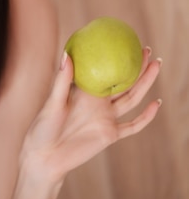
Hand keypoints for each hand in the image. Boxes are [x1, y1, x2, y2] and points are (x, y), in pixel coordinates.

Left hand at [21, 48, 161, 184]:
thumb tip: (66, 53)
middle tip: (148, 50)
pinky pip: (133, 125)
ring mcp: (106, 119)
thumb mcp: (52, 103)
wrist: (45, 157)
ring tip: (156, 66)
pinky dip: (146, 116)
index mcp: (83, 92)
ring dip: (145, 84)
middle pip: (122, 82)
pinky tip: (157, 103)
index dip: (114, 58)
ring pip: (131, 99)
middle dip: (136, 67)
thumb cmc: (42, 128)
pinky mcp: (110, 135)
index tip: (125, 41)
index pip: (104, 71)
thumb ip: (62, 80)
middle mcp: (97, 103)